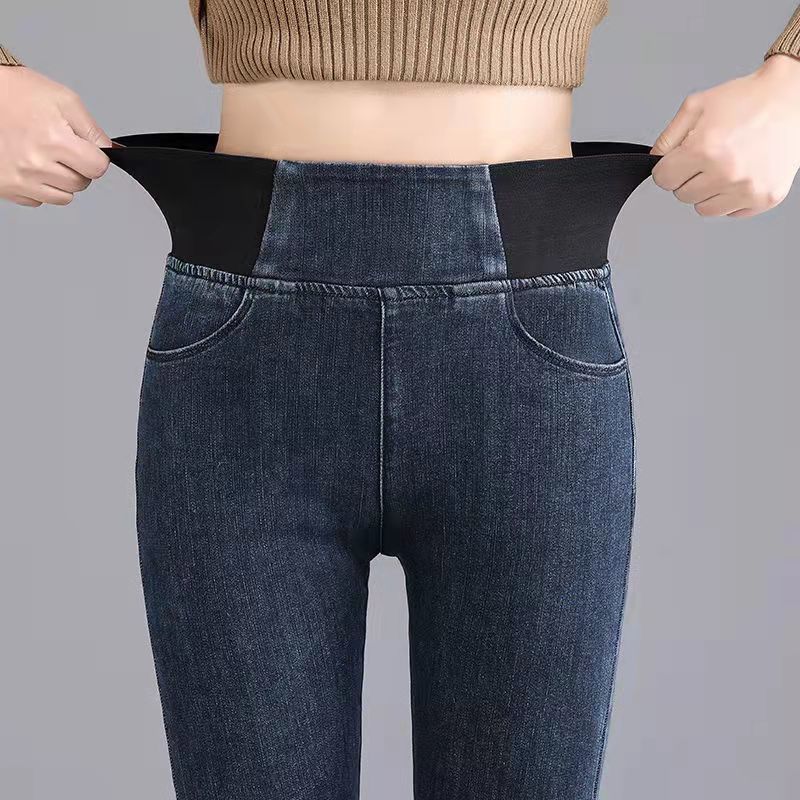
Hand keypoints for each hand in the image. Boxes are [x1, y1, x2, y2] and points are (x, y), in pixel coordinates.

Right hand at [0, 65, 111, 206]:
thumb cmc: (18, 92)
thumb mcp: (65, 101)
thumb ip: (92, 130)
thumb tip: (110, 151)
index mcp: (54, 141)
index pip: (97, 168)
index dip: (96, 158)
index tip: (87, 150)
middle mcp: (35, 164)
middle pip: (81, 184)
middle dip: (78, 168)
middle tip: (61, 148)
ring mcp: (20, 179)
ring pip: (63, 197)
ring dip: (61, 181)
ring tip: (45, 156)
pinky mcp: (7, 188)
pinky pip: (38, 200)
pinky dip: (39, 186)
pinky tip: (29, 164)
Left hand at [650, 53, 799, 217]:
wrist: (790, 98)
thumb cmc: (745, 100)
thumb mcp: (696, 106)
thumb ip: (667, 138)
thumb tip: (654, 162)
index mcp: (705, 150)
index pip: (663, 180)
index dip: (668, 167)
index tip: (680, 159)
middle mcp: (726, 173)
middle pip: (682, 196)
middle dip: (688, 178)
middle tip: (708, 157)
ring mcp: (748, 189)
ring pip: (704, 209)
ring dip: (708, 191)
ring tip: (725, 165)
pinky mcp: (765, 198)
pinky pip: (730, 212)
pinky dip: (731, 198)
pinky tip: (742, 173)